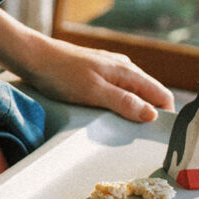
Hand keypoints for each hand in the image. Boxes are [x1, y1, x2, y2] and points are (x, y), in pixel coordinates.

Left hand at [0, 9, 173, 122]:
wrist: (34, 57)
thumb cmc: (62, 74)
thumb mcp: (94, 92)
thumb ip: (123, 102)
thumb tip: (152, 114)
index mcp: (129, 72)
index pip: (161, 96)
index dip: (164, 116)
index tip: (159, 138)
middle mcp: (124, 68)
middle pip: (150, 95)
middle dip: (150, 116)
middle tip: (141, 140)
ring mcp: (112, 69)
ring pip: (135, 93)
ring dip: (134, 111)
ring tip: (126, 131)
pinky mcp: (99, 73)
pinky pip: (119, 91)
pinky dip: (121, 104)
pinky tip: (110, 115)